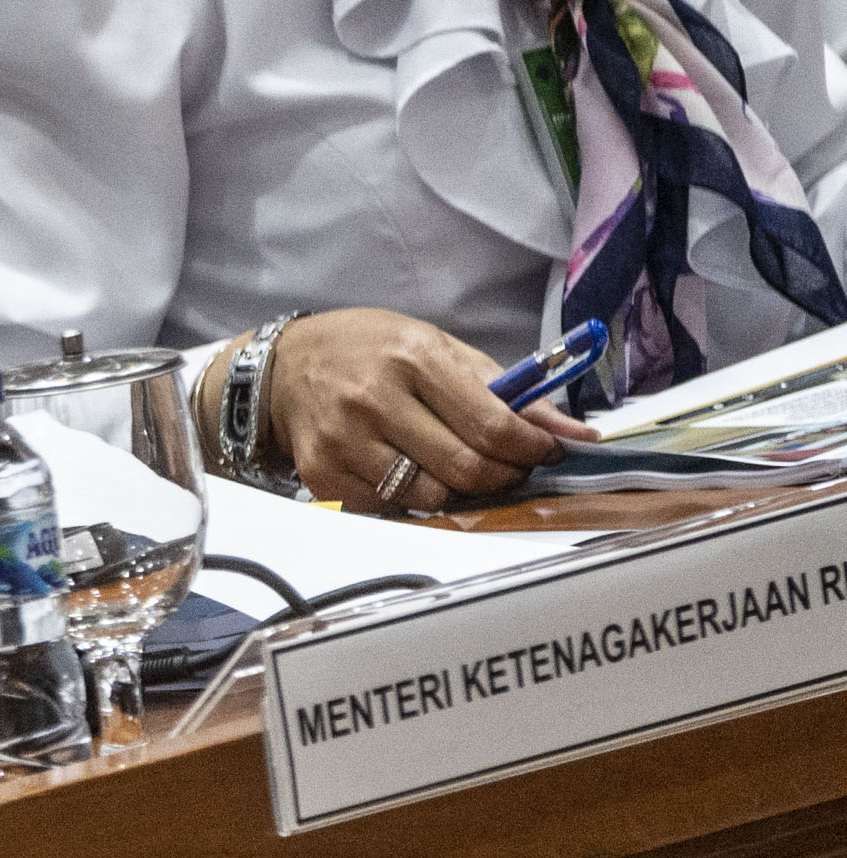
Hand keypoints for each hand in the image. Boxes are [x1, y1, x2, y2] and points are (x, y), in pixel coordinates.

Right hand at [245, 309, 599, 511]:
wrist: (282, 366)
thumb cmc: (370, 351)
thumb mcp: (439, 349)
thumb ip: (507, 392)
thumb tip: (575, 435)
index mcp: (413, 359)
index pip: (493, 425)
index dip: (532, 449)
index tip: (545, 452)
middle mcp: (375, 399)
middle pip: (467, 469)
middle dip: (503, 477)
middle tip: (507, 468)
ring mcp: (345, 439)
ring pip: (430, 496)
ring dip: (454, 491)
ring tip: (450, 467)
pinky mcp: (322, 472)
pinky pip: (388, 507)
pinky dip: (407, 498)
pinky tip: (402, 470)